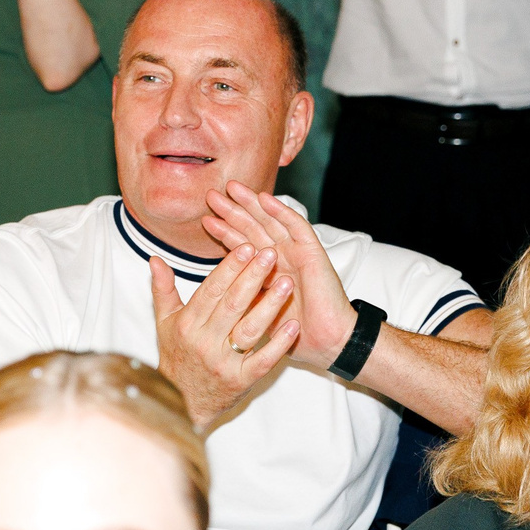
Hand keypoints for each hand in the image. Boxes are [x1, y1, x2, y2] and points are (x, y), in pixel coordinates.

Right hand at [147, 247, 298, 433]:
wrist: (180, 402)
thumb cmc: (176, 357)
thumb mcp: (164, 322)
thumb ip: (162, 289)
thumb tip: (155, 259)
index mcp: (188, 324)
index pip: (212, 290)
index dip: (230, 267)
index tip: (247, 247)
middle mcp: (204, 342)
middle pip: (233, 304)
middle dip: (253, 277)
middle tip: (271, 254)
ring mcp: (224, 362)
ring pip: (250, 329)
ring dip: (270, 305)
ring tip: (286, 282)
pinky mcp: (241, 381)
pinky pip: (263, 360)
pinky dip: (280, 344)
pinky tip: (293, 325)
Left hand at [201, 183, 354, 373]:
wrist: (325, 341)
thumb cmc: (294, 331)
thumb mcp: (259, 310)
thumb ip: (243, 293)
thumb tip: (216, 291)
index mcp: (269, 270)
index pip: (243, 246)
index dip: (225, 232)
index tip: (205, 220)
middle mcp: (282, 257)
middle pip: (253, 228)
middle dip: (233, 211)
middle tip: (211, 195)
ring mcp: (296, 252)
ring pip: (270, 222)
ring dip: (252, 204)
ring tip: (232, 188)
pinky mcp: (312, 252)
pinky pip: (295, 226)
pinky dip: (280, 211)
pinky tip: (264, 198)